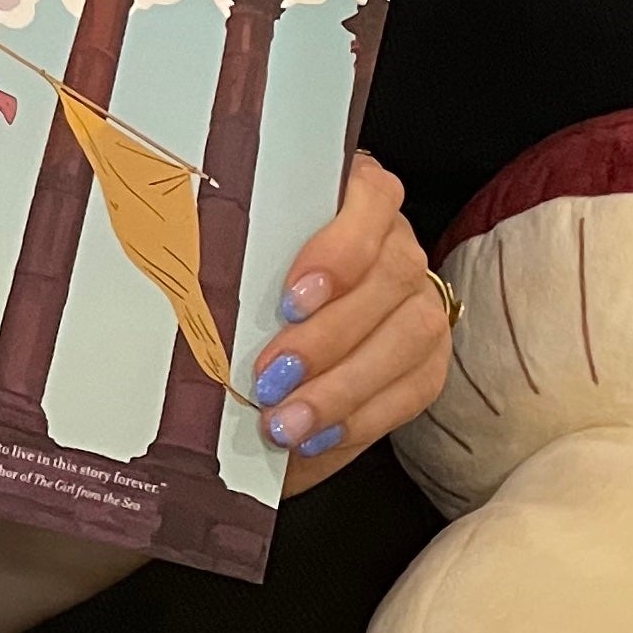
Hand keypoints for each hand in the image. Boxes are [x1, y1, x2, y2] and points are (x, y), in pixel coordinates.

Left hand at [244, 151, 447, 496]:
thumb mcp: (239, 269)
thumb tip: (203, 308)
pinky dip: (360, 418)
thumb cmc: (247, 293)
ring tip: (286, 423)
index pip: (372, 195)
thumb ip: (239, 268)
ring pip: (410, 335)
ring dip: (343, 387)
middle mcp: (397, 243)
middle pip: (391, 276)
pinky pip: (414, 389)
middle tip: (270, 378)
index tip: (290, 299)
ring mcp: (420, 300)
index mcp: (352, 198)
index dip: (339, 248)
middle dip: (327, 336)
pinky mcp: (429, 359)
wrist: (279, 349)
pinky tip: (317, 437)